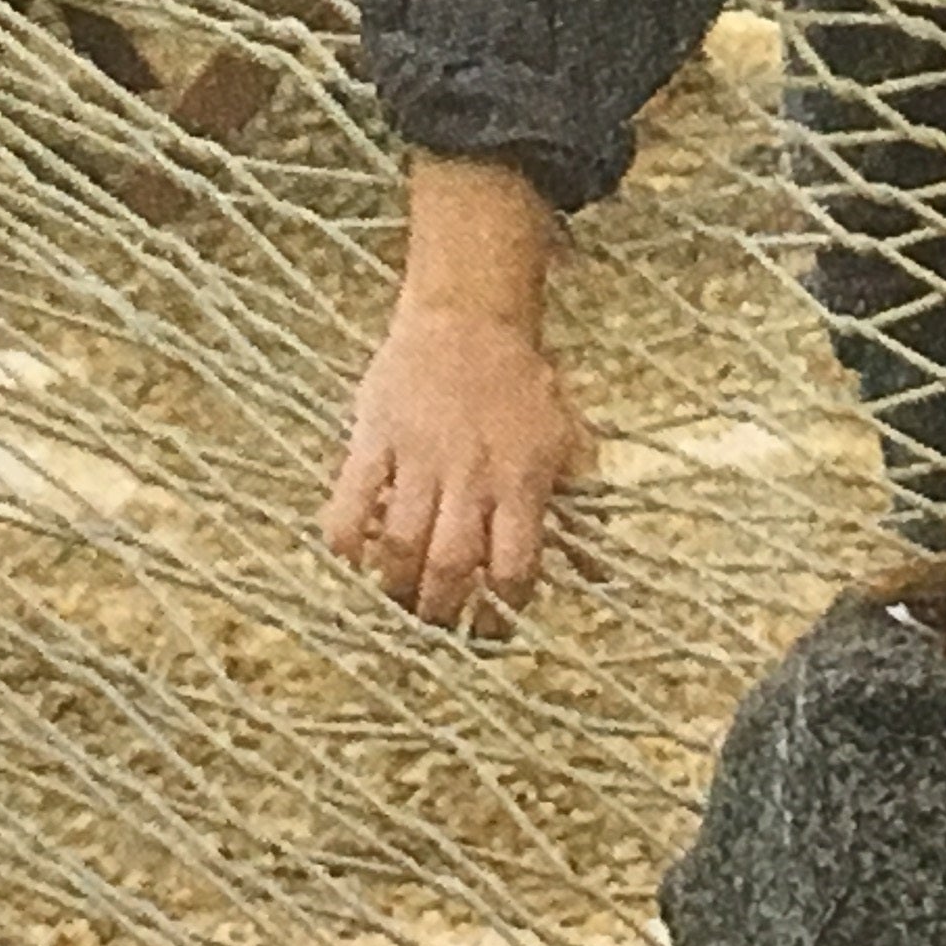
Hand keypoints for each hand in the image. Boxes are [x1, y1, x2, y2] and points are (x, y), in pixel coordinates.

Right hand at [321, 158, 590, 630]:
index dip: (503, 611)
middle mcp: (472, 475)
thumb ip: (578, 509)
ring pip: (401, 543)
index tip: (491, 628)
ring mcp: (420, 457)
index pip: (515, 567)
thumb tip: (600, 572)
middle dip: (442, 610)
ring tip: (397, 596)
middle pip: (452, 566)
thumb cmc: (523, 386)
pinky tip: (351, 558)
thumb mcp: (567, 443)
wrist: (470, 317)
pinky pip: (350, 502)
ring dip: (394, 584)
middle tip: (436, 621)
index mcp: (523, 481)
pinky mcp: (375, 438)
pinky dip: (345, 541)